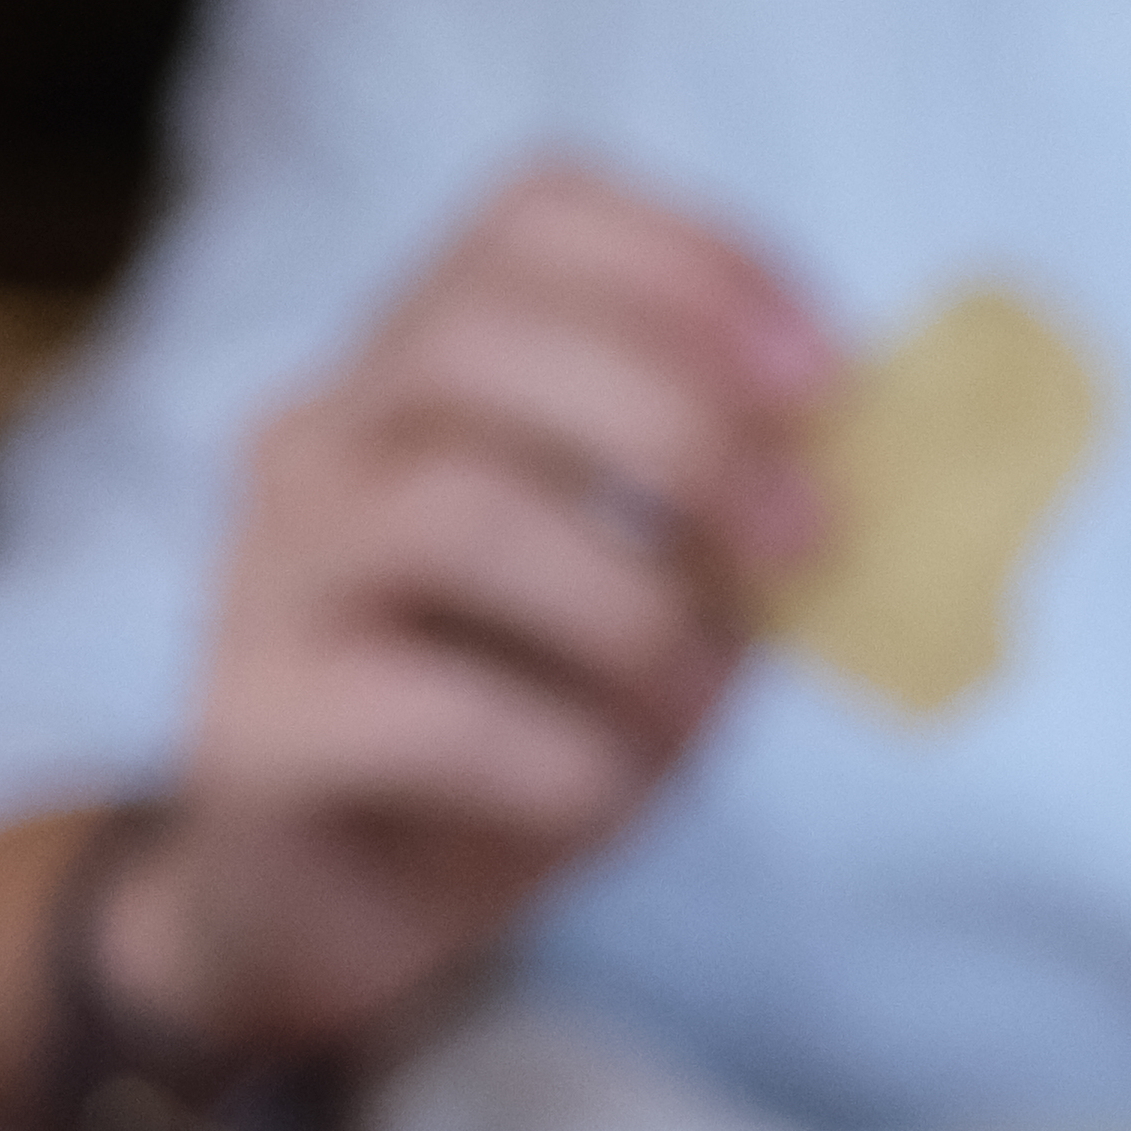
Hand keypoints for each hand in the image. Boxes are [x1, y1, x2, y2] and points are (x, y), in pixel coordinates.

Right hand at [110, 160, 837, 1053]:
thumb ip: (737, 524)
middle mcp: (320, 439)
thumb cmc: (504, 731)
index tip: (826, 377)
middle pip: (480, 338)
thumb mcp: (653, 601)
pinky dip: (558, 754)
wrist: (320, 911)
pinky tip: (595, 796)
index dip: (691, 265)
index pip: (529, 219)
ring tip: (693, 704)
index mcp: (417, 368)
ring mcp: (267, 577)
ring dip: (630, 605)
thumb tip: (877, 472)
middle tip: (805, 544)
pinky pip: (424, 706)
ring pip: (452, 508)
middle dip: (678, 425)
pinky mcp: (254, 726)